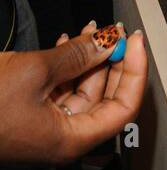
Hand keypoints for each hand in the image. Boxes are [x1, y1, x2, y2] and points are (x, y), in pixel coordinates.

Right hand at [0, 22, 147, 165]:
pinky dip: (67, 66)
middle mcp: (61, 138)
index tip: (135, 41)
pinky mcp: (28, 115)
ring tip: (92, 29)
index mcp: (70, 140)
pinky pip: (59, 90)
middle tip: (117, 31)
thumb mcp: (35, 72)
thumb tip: (106, 42)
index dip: (135, 71)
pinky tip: (67, 42)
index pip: (123, 108)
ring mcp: (44, 128)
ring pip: (82, 91)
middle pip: (105, 98)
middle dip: (113, 60)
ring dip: (90, 58)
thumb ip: (77, 57)